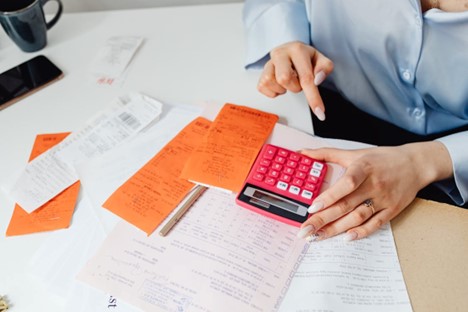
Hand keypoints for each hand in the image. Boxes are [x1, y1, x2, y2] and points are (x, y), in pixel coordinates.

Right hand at [258, 41, 333, 120]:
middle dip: (295, 87)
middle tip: (298, 82)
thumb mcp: (319, 59)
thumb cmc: (305, 58)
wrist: (288, 49)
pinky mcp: (260, 73)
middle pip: (284, 79)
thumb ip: (324, 68)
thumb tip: (317, 80)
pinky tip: (280, 85)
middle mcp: (280, 54)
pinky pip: (263, 88)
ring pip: (272, 83)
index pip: (306, 77)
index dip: (313, 97)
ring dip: (284, 89)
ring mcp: (268, 63)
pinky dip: (274, 91)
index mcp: (297, 50)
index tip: (320, 113)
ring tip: (289, 82)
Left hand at [297, 142, 452, 240]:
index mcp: (363, 168)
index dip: (329, 197)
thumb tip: (302, 153)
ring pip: (357, 217)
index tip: (312, 207)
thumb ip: (326, 154)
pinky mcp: (392, 210)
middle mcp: (373, 185)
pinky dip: (361, 232)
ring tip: (318, 237)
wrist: (416, 164)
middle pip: (346, 205)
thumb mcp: (355, 153)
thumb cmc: (382, 158)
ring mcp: (383, 199)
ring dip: (336, 229)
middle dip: (323, 220)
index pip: (345, 184)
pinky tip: (346, 238)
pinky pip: (375, 224)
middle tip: (305, 231)